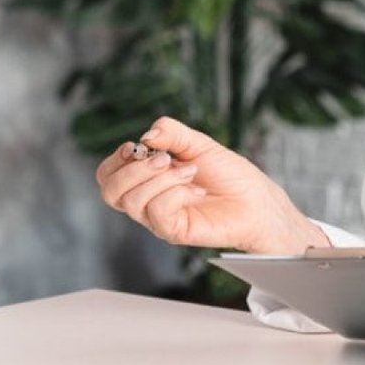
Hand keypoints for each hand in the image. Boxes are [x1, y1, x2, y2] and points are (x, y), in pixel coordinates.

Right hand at [94, 117, 329, 253]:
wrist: (257, 200)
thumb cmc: (229, 174)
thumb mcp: (198, 144)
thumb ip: (172, 133)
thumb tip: (146, 136)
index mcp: (146, 179)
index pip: (107, 175)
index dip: (114, 160)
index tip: (136, 146)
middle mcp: (146, 201)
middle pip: (109, 191)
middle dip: (134, 169)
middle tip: (165, 159)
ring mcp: (158, 218)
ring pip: (132, 201)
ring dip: (161, 179)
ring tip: (189, 172)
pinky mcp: (173, 231)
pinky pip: (158, 212)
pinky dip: (176, 193)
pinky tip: (196, 190)